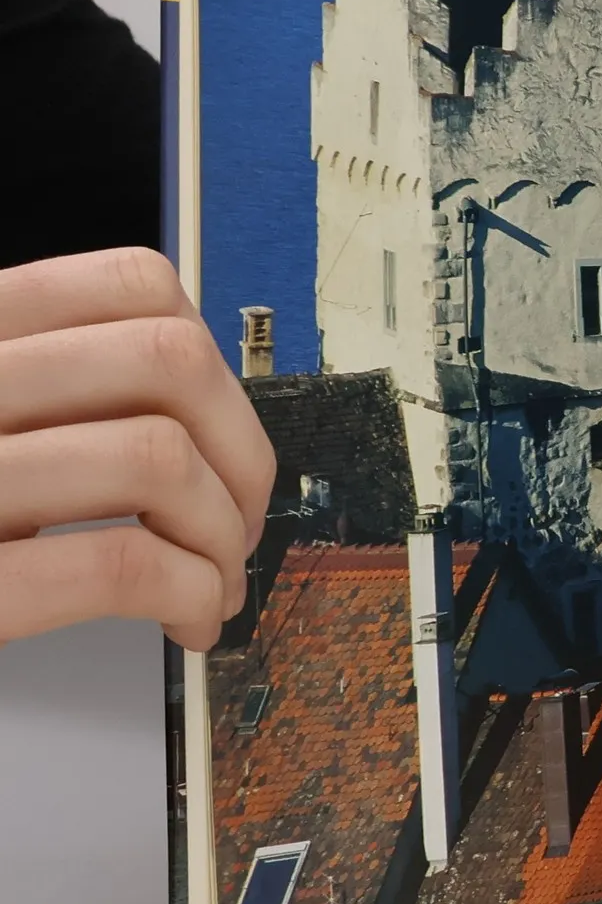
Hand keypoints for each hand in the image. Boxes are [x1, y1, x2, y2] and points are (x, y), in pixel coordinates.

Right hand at [0, 249, 276, 649]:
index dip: (215, 364)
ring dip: (220, 534)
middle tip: (237, 523)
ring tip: (211, 581)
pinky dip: (190, 593)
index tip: (224, 436)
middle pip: (168, 362)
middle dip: (242, 454)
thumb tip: (204, 420)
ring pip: (156, 457)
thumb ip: (57, 399)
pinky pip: (121, 564)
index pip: (133, 285)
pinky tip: (186, 618)